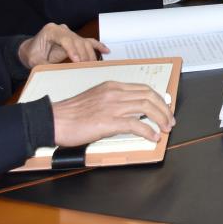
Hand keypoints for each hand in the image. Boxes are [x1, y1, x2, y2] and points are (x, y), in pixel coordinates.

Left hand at [18, 23, 107, 67]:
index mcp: (51, 30)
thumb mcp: (34, 60)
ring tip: (94, 65)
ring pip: (84, 42)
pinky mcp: (75, 40)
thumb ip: (44, 65)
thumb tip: (56, 73)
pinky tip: (106, 51)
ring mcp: (70, 34)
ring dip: (90, 54)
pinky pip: (88, 41)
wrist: (30, 49)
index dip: (72, 50)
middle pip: (77, 40)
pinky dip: (98, 46)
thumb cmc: (31, 53)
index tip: (77, 61)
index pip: (65, 39)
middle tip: (88, 67)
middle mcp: (63, 30)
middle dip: (83, 54)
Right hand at [52, 81, 174, 145]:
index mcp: (112, 86)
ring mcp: (112, 106)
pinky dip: (148, 131)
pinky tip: (153, 136)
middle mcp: (114, 93)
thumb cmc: (70, 113)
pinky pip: (135, 124)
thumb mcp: (95, 98)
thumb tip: (129, 111)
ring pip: (146, 108)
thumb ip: (112, 100)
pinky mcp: (108, 121)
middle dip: (164, 108)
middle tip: (169, 120)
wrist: (53, 119)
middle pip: (149, 96)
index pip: (143, 89)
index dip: (158, 98)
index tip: (164, 107)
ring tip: (165, 128)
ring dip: (160, 119)